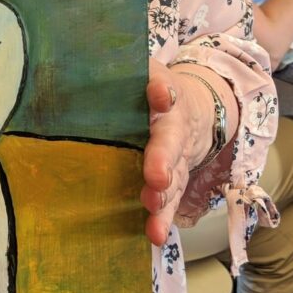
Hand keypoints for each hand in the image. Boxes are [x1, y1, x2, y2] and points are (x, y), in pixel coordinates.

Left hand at [141, 59, 220, 246]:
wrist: (196, 110)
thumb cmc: (156, 90)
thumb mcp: (146, 71)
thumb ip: (133, 71)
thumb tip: (96, 57)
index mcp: (165, 98)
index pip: (164, 90)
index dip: (160, 92)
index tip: (159, 94)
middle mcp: (174, 131)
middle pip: (171, 145)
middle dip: (163, 161)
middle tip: (157, 177)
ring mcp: (178, 160)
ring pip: (174, 180)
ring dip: (164, 197)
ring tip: (154, 209)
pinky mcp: (174, 184)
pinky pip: (170, 204)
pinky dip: (163, 220)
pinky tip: (154, 235)